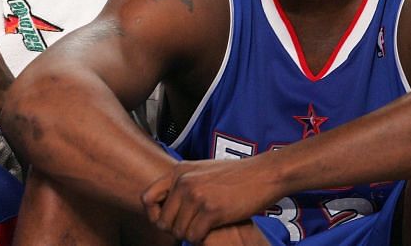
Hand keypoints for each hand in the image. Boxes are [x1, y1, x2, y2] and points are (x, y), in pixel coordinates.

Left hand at [141, 157, 281, 243]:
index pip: (147, 198)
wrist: (263, 174)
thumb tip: (168, 201)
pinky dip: (201, 239)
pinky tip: (211, 231)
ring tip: (202, 229)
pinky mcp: (211, 210)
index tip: (166, 220)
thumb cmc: (236, 175)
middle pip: (163, 220)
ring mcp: (196, 195)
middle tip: (189, 228)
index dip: (154, 215)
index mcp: (178, 171)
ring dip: (189, 235)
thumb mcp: (202, 170)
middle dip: (174, 230)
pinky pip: (194, 236)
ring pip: (178, 231)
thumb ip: (184, 182)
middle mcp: (183, 182)